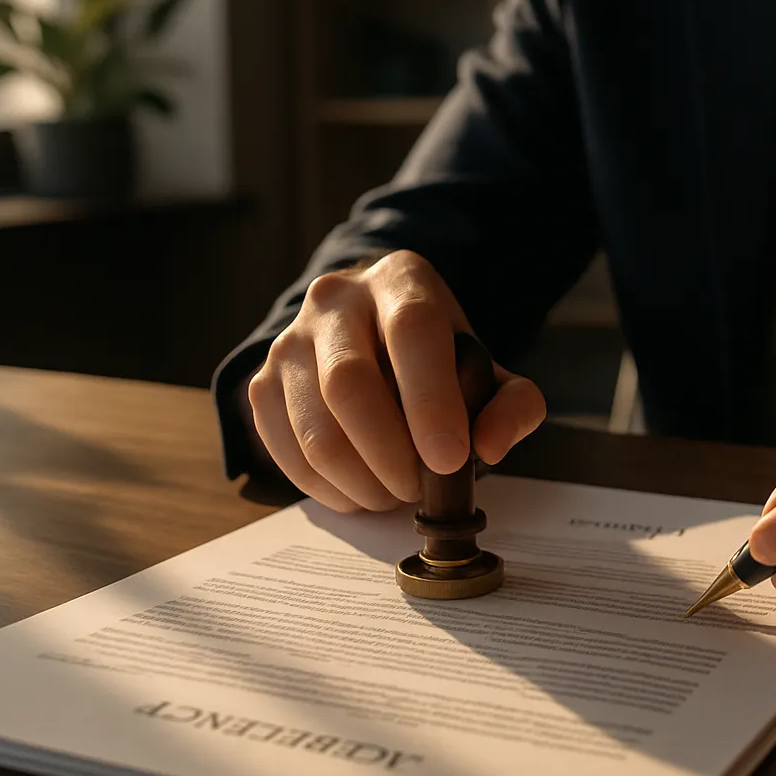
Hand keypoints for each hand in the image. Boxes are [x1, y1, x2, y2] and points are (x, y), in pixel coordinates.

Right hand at [245, 251, 545, 512]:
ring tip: (392, 495)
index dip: (430, 400)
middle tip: (418, 490)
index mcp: (401, 280)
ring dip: (359, 481)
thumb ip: (513, 405)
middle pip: (349, 384)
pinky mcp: (262, 381)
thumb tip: (488, 447)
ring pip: (314, 426)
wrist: (375, 340)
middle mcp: (336, 298)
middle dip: (389, 455)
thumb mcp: (490, 373)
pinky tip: (359, 492)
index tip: (450, 459)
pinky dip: (325, 488)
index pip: (412, 330)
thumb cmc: (440, 363)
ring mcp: (290, 338)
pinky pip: (284, 449)